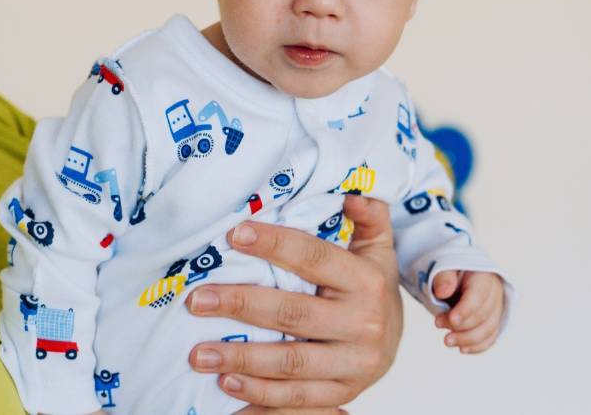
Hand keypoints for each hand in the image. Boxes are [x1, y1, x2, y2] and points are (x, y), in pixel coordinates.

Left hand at [186, 195, 402, 410]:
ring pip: (290, 362)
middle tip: (196, 300)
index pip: (314, 258)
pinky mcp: (342, 394)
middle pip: (293, 313)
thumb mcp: (377, 249)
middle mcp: (364, 323)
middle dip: (240, 305)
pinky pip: (296, 398)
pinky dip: (259, 393)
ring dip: (241, 357)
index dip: (274, 244)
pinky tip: (226, 382)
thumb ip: (369, 217)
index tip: (233, 235)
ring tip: (198, 353)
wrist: (393, 344)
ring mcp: (354, 364)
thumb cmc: (371, 288)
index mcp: (367, 281)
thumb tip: (352, 195)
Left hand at [431, 270, 506, 353]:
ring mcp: (496, 308)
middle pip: (483, 315)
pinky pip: (490, 337)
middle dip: (461, 325)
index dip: (466, 310)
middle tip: (437, 323)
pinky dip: (477, 346)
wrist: (457, 276)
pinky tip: (462, 349)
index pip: (479, 296)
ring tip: (447, 340)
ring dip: (467, 339)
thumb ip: (443, 277)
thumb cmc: (450, 273)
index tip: (451, 319)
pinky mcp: (493, 321)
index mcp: (483, 275)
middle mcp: (495, 292)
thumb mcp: (443, 268)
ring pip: (488, 330)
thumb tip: (443, 292)